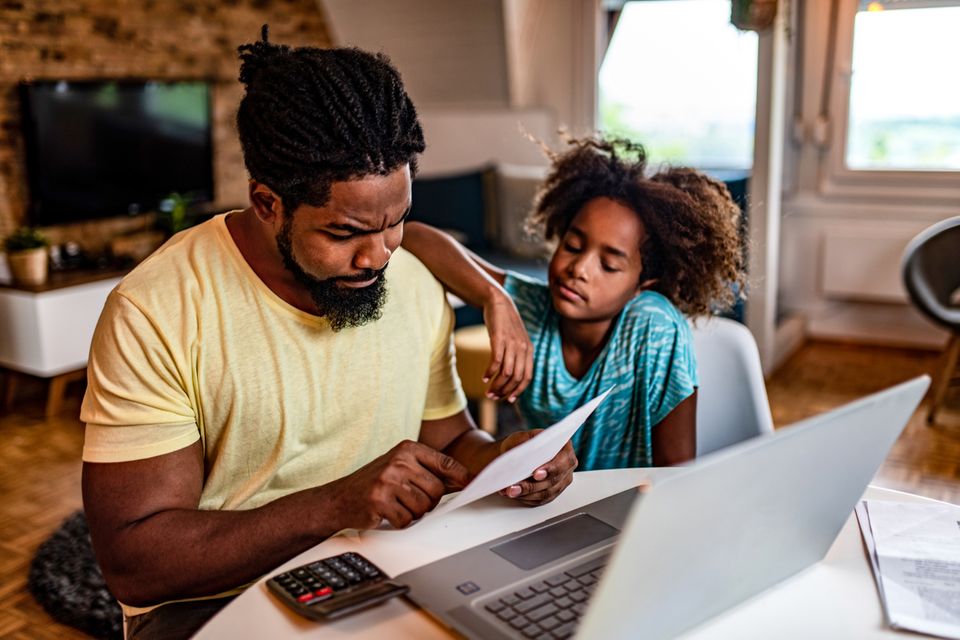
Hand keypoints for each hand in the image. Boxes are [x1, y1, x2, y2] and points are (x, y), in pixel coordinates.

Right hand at [329, 440, 471, 529]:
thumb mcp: (401, 468)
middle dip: (429, 501)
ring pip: (424, 507)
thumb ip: (429, 471)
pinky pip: (407, 520)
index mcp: (407, 449)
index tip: (472, 483)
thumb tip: (463, 480)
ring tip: (397, 505)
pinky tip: (387, 513)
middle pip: (437, 490)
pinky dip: (400, 522)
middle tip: (411, 500)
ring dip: (413, 513)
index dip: (462, 476)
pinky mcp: (380, 501)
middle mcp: (398, 461)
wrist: (339, 498)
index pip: (445, 463)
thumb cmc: (375, 483)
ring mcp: (388, 480)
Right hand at [481, 292, 532, 402]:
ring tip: (487, 392)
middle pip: (516, 378)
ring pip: (506, 372)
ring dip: (496, 385)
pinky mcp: (499, 339)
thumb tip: (511, 374)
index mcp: (529, 350)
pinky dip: (489, 372)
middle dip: (504, 391)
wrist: (499, 302)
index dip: (518, 391)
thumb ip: (517, 355)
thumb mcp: (516, 339)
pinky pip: (495, 361)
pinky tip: (483, 378)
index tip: (508, 400)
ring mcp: (511, 344)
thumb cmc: (506, 323)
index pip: (527, 377)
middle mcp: (522, 348)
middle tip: (493, 397)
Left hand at [496, 430, 577, 505]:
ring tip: (510, 491)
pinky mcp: (551, 493)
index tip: (535, 474)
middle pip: (554, 481)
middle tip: (515, 486)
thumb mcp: (523, 436)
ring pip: (546, 493)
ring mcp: (561, 481)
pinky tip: (514, 494)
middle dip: (532, 485)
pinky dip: (525, 498)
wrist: (516, 454)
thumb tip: (526, 453)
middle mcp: (566, 466)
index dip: (551, 469)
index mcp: (565, 448)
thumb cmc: (522, 443)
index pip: (564, 461)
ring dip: (526, 494)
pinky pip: (540, 500)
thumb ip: (527, 442)